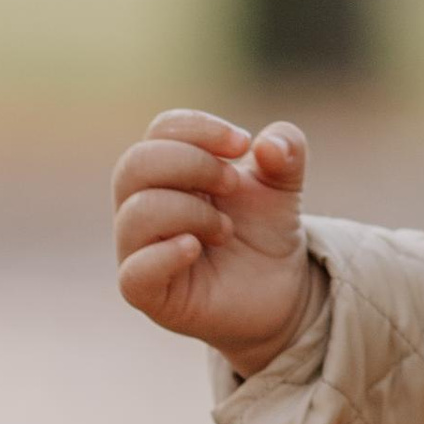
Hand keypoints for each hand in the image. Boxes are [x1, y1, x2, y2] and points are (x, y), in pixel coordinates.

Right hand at [112, 109, 313, 371]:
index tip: (242, 144)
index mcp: (167, 170)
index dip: (200, 129)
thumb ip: (287, 150)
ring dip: (192, 212)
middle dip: (193, 165)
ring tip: (225, 229)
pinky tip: (195, 247)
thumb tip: (269, 144)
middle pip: (136, 164)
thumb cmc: (263, 230)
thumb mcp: (283, 183)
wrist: (279, 289)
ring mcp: (139, 250)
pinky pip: (135, 272)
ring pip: (137, 213)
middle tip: (234, 184)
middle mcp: (142, 204)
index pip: (161, 130)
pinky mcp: (147, 293)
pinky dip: (165, 255)